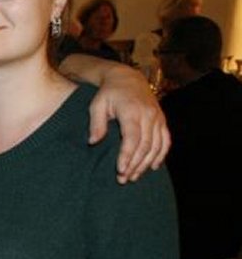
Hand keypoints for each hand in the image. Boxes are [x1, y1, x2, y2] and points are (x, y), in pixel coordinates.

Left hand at [87, 68, 169, 183]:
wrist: (127, 78)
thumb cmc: (108, 93)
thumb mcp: (97, 105)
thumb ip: (96, 123)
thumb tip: (93, 142)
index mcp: (132, 111)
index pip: (132, 138)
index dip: (127, 155)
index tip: (120, 169)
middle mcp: (148, 115)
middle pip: (145, 145)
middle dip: (134, 164)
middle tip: (123, 179)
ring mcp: (157, 117)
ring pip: (156, 146)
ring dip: (145, 163)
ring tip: (134, 177)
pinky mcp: (162, 120)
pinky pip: (166, 140)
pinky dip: (161, 155)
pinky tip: (153, 167)